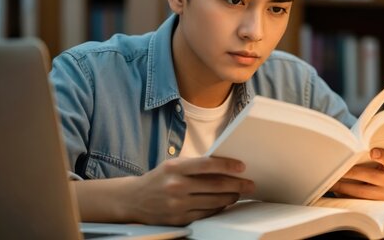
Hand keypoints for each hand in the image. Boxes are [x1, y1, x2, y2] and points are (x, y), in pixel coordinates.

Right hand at [122, 156, 253, 224]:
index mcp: (175, 168)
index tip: (242, 167)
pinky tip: (224, 203)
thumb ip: (196, 165)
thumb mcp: (173, 165)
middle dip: (237, 185)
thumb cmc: (159, 178)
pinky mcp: (179, 219)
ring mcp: (177, 204)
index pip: (207, 165)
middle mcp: (176, 186)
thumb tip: (225, 165)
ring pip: (213, 201)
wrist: (133, 200)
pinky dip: (218, 208)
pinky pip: (206, 213)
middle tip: (250, 184)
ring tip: (239, 193)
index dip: (227, 165)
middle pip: (215, 185)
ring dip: (231, 197)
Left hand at [329, 148, 383, 201]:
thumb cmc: (378, 168)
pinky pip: (357, 201)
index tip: (372, 152)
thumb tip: (349, 152)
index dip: (382, 156)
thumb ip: (369, 155)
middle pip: (370, 176)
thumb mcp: (380, 161)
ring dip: (343, 186)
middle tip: (336, 168)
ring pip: (361, 192)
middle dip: (351, 172)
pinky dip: (344, 194)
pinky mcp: (375, 206)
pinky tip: (334, 188)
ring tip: (331, 180)